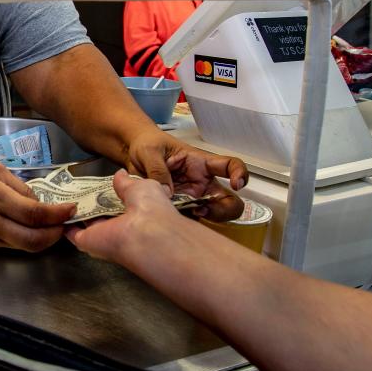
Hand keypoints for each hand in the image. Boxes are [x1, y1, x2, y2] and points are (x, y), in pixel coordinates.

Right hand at [0, 156, 75, 251]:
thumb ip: (16, 184)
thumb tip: (37, 201)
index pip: (33, 214)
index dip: (57, 215)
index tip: (71, 210)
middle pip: (32, 240)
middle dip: (55, 235)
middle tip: (65, 224)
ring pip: (21, 246)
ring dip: (41, 239)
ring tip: (50, 225)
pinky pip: (7, 245)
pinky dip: (22, 238)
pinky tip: (25, 226)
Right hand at [66, 169, 188, 263]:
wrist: (145, 236)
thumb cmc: (150, 207)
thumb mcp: (143, 187)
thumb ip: (127, 182)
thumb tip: (120, 174)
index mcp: (136, 211)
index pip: (121, 202)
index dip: (110, 192)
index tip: (98, 182)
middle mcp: (120, 225)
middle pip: (102, 212)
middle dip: (91, 200)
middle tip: (75, 185)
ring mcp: (102, 234)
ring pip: (86, 221)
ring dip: (76, 209)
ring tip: (61, 192)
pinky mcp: (86, 241)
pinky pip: (72, 232)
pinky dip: (63, 221)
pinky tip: (56, 208)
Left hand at [126, 130, 247, 221]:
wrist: (132, 155)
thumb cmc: (148, 145)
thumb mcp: (149, 151)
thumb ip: (157, 169)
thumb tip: (166, 192)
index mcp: (200, 163)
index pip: (230, 165)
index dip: (240, 174)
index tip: (237, 184)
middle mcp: (201, 183)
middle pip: (228, 200)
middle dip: (224, 210)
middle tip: (204, 210)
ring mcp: (191, 199)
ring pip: (211, 216)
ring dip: (202, 220)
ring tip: (182, 215)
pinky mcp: (178, 210)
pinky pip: (188, 222)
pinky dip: (182, 225)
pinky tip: (169, 221)